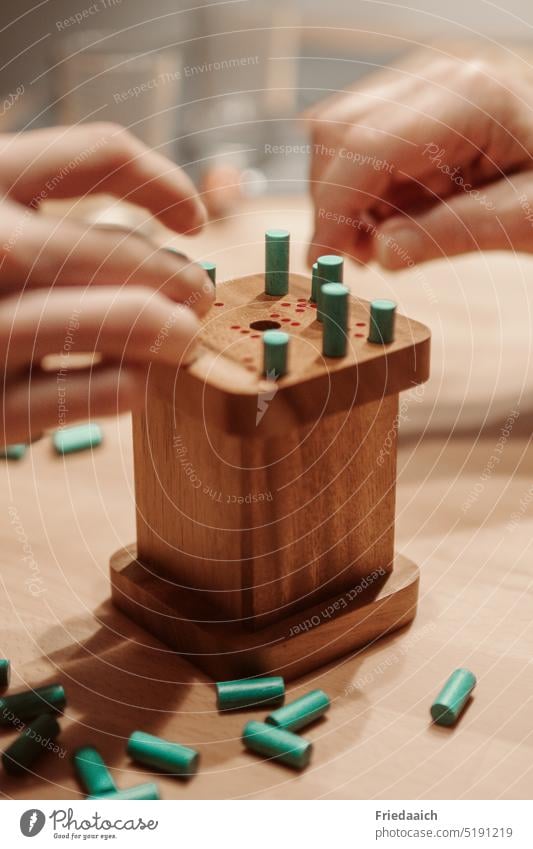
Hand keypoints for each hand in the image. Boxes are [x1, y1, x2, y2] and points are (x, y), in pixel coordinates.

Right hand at [0, 123, 213, 443]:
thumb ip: (33, 205)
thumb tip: (152, 234)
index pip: (98, 154)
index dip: (164, 183)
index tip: (194, 218)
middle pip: (110, 250)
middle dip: (173, 272)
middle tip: (200, 292)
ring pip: (98, 322)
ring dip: (160, 329)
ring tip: (185, 336)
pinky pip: (68, 398)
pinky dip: (115, 390)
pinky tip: (136, 384)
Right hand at [306, 53, 532, 267]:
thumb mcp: (528, 220)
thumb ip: (452, 235)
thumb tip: (379, 254)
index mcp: (471, 97)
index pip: (364, 147)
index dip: (332, 210)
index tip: (322, 263)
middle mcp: (439, 74)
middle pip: (337, 132)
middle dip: (333, 201)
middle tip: (361, 258)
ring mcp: (426, 80)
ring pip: (339, 133)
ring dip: (343, 194)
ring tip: (381, 238)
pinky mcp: (420, 98)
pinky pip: (362, 137)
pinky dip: (361, 184)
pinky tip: (391, 215)